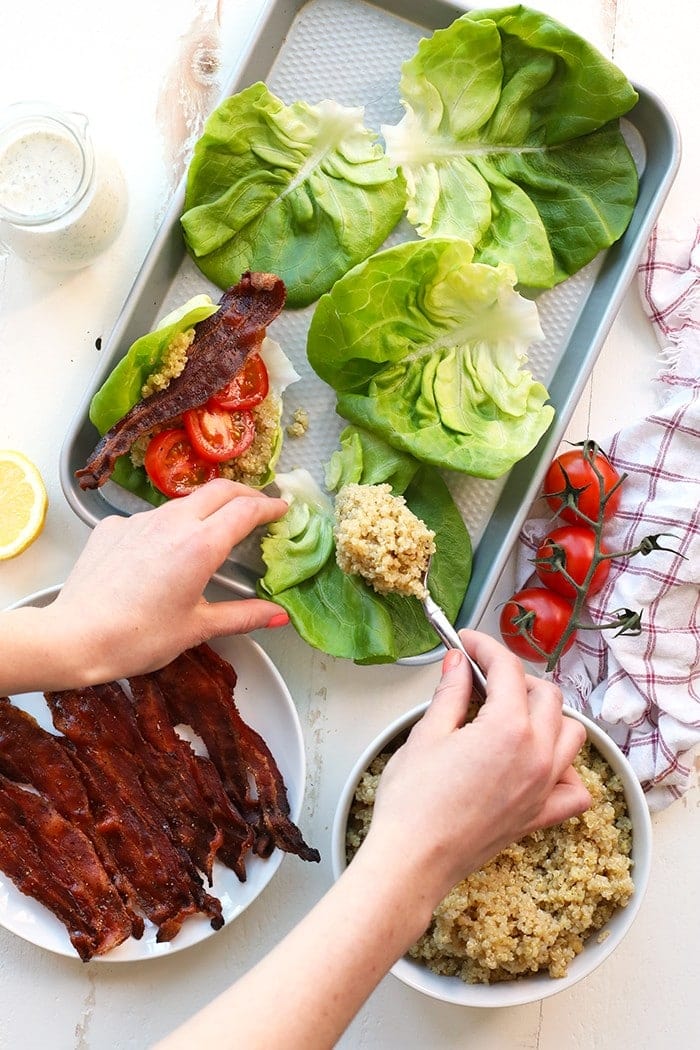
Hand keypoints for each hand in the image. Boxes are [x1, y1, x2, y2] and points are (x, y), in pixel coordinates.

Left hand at [44, 479, 288, 685]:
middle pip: (219, 490)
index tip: (282, 510)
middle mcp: (172, 522)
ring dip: (206, 508)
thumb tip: (278, 616)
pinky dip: (167, 527)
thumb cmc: (138, 638)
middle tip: (259, 507)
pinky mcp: (113, 527)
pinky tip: (162, 553)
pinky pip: (149, 518)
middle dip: (244, 494)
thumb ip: (243, 616)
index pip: (246, 509)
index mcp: (200, 545)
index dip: (269, 507)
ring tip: (213, 529)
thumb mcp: (197, 628)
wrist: (74, 638)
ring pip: (183, 502)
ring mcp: (139, 520)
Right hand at [363, 630, 590, 917]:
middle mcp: (537, 754)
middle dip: (515, 677)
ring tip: (512, 714)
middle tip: (482, 677)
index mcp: (507, 728)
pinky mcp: (540, 815)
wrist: (413, 861)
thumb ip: (450, 692)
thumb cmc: (413, 803)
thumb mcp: (426, 734)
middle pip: (546, 694)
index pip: (507, 669)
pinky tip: (540, 763)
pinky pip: (576, 787)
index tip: (467, 643)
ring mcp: (544, 786)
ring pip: (571, 733)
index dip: (485, 647)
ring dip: (547, 715)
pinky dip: (567, 770)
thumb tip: (458, 663)